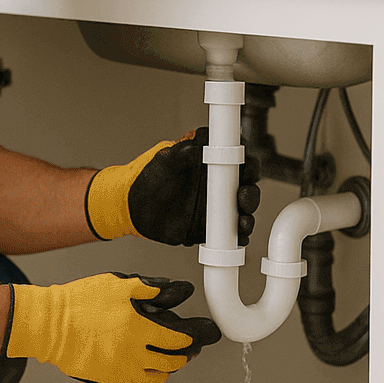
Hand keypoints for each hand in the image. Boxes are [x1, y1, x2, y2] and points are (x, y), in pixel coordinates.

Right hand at [5, 273, 220, 382]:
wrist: (50, 325)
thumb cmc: (79, 302)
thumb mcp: (117, 285)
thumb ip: (148, 287)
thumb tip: (173, 287)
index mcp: (140, 329)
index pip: (177, 340)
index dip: (190, 339)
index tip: (194, 337)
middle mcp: (134, 354)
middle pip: (171, 363)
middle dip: (182, 357)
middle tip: (184, 352)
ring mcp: (121, 370)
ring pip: (156, 379)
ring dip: (166, 372)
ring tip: (167, 365)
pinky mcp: (108, 380)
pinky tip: (147, 377)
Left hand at [85, 128, 261, 246]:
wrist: (132, 207)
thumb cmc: (146, 178)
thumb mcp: (162, 160)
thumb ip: (179, 153)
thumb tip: (192, 146)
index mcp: (210, 161)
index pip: (239, 159)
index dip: (248, 163)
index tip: (247, 169)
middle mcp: (218, 182)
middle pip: (247, 185)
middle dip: (250, 192)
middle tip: (242, 197)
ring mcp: (218, 205)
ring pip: (243, 209)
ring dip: (247, 215)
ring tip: (241, 221)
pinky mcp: (213, 226)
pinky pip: (232, 232)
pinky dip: (238, 235)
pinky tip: (237, 236)